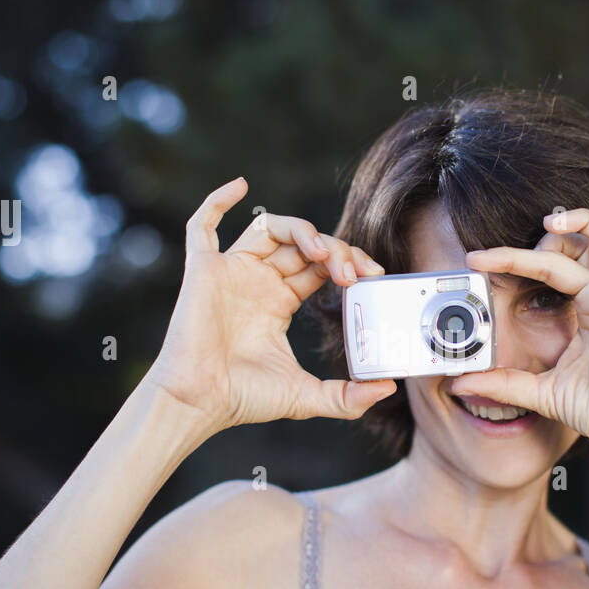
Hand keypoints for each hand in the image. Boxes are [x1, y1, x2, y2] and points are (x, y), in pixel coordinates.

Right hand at [143, 177, 395, 430]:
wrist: (200, 403)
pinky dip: (217, 200)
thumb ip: (348, 398)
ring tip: (322, 252)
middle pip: (302, 244)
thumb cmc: (244, 398)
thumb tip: (387, 388)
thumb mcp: (308, 397)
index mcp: (277, 302)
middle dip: (335, 250)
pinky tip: (240, 186)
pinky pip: (202, 225)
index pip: (319, 265)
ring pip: (270, 228)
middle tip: (353, 272)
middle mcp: (256, 282)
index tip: (371, 275)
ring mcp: (229, 273)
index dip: (347, 261)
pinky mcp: (202, 270)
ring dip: (302, 230)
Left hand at [448, 189, 588, 455]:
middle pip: (576, 246)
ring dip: (581, 219)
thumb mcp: (541, 392)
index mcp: (586, 311)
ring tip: (551, 218)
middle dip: (544, 235)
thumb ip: (503, 384)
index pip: (548, 269)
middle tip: (500, 246)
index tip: (476, 259)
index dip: (514, 258)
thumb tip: (459, 383)